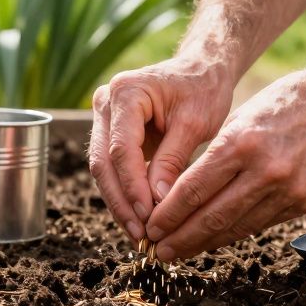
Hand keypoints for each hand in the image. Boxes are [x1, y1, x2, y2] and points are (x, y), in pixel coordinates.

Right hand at [88, 57, 234, 240]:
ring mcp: (103, 117)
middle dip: (121, 202)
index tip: (149, 217)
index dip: (133, 186)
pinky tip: (138, 220)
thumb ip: (173, 161)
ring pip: (103, 169)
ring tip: (139, 234)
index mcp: (126, 92)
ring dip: (120, 203)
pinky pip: (112, 168)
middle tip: (140, 235)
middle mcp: (105, 102)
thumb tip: (158, 205)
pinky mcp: (110, 133)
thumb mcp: (194, 124)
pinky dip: (125, 194)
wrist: (201, 70)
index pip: (121, 148)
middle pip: (103, 162)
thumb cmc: (203, 90)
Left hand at [144, 68, 305, 261]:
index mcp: (242, 142)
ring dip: (205, 243)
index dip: (169, 214)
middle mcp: (265, 170)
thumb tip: (185, 191)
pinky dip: (234, 233)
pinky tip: (215, 239)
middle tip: (158, 251)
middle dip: (181, 237)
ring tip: (181, 251)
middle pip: (212, 216)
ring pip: (236, 227)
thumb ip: (218, 153)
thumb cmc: (288, 100)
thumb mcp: (244, 114)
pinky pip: (260, 223)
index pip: (195, 188)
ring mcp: (288, 190)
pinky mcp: (304, 202)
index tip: (151, 227)